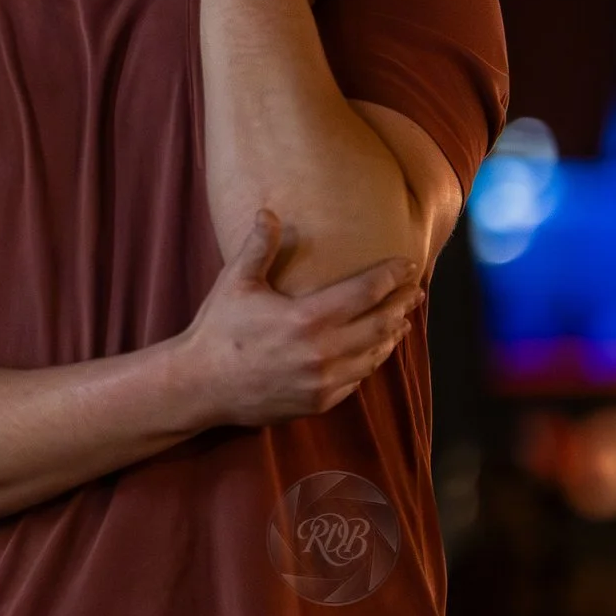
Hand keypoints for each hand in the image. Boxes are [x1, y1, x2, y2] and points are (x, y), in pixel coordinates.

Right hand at [173, 211, 421, 426]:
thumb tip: (268, 213)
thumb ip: (259, 248)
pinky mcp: (319, 402)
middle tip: (415, 291)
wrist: (201, 385)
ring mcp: (323, 381)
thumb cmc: (217, 329)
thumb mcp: (235, 283)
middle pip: (379, 324)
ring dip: (390, 335)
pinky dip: (369, 362)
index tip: (409, 265)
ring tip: (400, 321)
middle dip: (401, 305)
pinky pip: (356, 379)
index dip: (391, 277)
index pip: (365, 293)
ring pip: (373, 355)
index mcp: (306, 318)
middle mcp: (323, 352)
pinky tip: (372, 352)